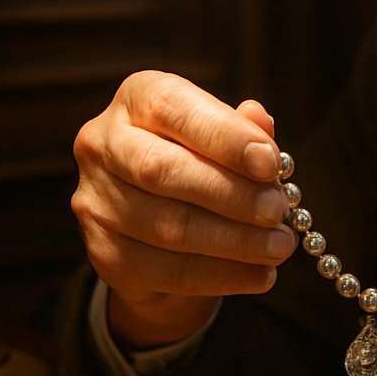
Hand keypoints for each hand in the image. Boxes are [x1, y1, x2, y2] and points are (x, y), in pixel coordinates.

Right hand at [72, 71, 297, 348]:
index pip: (172, 108)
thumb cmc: (201, 168)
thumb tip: (260, 122)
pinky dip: (223, 275)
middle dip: (230, 194)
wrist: (159, 232)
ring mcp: (97, 202)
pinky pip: (168, 271)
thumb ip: (242, 131)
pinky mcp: (106, 253)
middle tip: (277, 211)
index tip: (270, 163)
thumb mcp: (223, 140)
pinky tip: (261, 275)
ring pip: (169, 227)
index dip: (224, 136)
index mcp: (136, 100)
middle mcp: (103, 145)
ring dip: (235, 241)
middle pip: (161, 171)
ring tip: (279, 247)